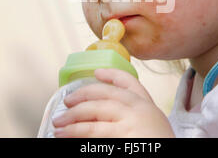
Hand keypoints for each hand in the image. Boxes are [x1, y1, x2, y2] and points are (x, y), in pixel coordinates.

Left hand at [52, 68, 174, 137]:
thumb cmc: (158, 144)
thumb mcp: (153, 127)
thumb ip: (132, 116)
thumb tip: (100, 112)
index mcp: (148, 107)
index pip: (129, 82)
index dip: (111, 74)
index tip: (97, 72)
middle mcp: (139, 110)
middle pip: (105, 95)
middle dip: (82, 97)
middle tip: (67, 103)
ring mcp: (130, 123)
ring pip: (94, 114)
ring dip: (73, 120)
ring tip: (58, 126)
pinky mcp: (122, 138)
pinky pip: (94, 133)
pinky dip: (77, 134)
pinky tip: (66, 136)